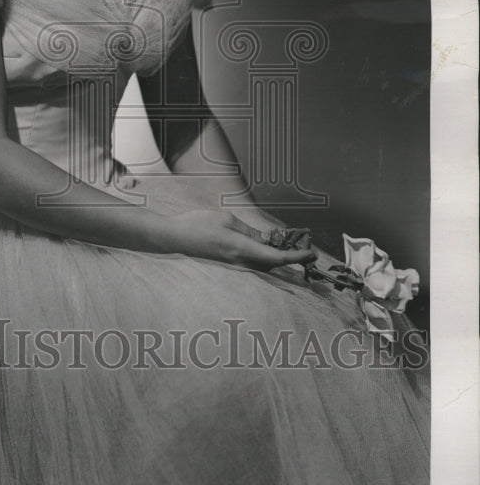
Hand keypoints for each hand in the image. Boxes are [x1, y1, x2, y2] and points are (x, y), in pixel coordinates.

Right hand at [175, 209, 317, 269]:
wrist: (173, 237)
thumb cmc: (197, 224)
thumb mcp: (227, 219)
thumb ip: (249, 231)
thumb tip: (266, 239)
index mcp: (242, 248)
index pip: (277, 257)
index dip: (297, 257)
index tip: (311, 254)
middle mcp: (240, 261)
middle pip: (273, 264)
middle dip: (291, 258)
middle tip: (304, 246)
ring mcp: (233, 264)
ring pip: (263, 264)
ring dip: (278, 257)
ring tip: (289, 244)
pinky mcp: (227, 262)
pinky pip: (252, 262)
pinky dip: (265, 256)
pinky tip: (266, 244)